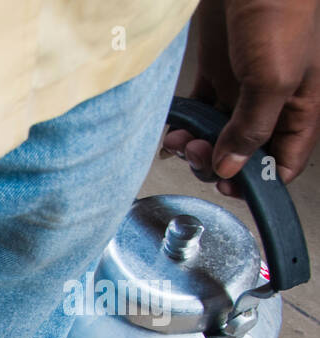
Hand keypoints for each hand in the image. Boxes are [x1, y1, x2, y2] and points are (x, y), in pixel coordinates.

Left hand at [162, 0, 319, 194]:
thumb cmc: (278, 11)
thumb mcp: (274, 79)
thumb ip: (253, 127)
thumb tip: (232, 167)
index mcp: (300, 107)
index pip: (284, 161)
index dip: (257, 182)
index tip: (228, 185)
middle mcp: (273, 101)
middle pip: (245, 152)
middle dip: (218, 161)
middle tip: (197, 153)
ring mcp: (243, 87)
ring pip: (218, 134)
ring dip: (196, 145)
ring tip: (179, 141)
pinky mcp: (218, 72)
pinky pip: (198, 110)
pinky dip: (184, 123)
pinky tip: (173, 127)